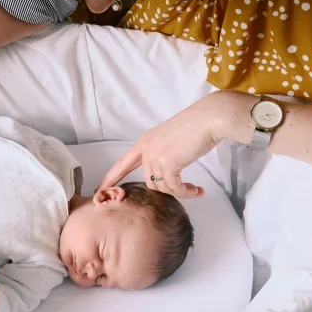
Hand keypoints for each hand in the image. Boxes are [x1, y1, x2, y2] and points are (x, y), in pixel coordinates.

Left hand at [97, 90, 252, 197]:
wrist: (210, 118)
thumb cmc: (197, 127)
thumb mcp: (172, 140)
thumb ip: (163, 153)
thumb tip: (167, 172)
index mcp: (145, 141)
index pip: (123, 163)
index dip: (111, 178)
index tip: (100, 189)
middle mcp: (147, 148)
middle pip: (149, 181)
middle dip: (167, 188)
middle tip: (187, 189)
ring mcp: (156, 156)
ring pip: (161, 187)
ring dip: (179, 192)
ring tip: (194, 190)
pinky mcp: (168, 163)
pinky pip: (174, 188)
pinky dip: (185, 192)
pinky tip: (197, 191)